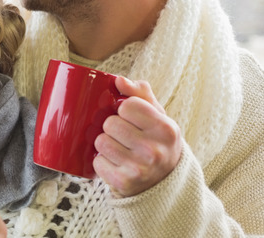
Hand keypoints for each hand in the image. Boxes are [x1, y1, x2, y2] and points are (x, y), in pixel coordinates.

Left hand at [93, 77, 181, 196]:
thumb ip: (141, 94)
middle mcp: (154, 149)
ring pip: (100, 142)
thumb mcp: (157, 117)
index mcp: (166, 128)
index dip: (123, 110)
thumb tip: (119, 79)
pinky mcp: (124, 183)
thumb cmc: (156, 141)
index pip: (127, 105)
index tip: (131, 118)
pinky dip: (102, 162)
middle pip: (110, 123)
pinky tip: (116, 165)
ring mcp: (139, 168)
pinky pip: (97, 162)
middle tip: (124, 136)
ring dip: (105, 144)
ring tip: (119, 150)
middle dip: (112, 128)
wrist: (163, 183)